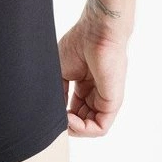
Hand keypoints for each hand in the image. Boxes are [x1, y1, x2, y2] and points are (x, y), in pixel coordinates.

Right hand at [58, 8, 127, 136]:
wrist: (95, 32)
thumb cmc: (78, 44)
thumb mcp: (60, 72)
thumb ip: (58, 94)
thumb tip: (50, 112)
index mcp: (85, 85)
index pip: (74, 110)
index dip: (61, 115)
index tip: (48, 110)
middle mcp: (96, 93)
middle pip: (82, 121)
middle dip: (67, 124)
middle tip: (54, 117)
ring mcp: (105, 98)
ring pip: (91, 128)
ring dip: (73, 129)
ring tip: (61, 119)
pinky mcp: (112, 102)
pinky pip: (100, 128)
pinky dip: (82, 130)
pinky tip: (68, 119)